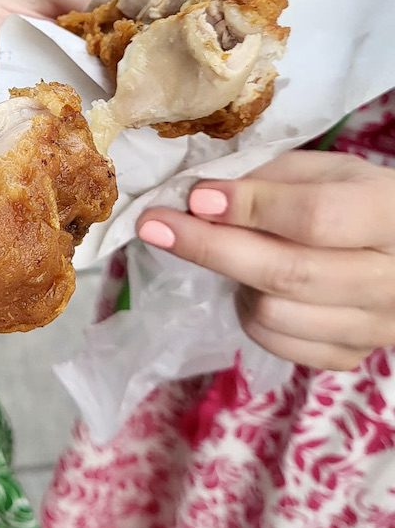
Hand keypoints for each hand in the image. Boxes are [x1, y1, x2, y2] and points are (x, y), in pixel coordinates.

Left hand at [137, 152, 394, 369]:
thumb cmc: (352, 198)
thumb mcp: (323, 171)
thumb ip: (268, 179)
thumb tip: (199, 199)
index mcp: (390, 215)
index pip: (316, 217)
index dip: (250, 207)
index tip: (197, 197)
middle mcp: (392, 279)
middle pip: (287, 273)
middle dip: (210, 247)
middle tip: (155, 226)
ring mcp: (375, 326)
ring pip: (273, 313)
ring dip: (235, 281)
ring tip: (235, 254)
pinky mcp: (351, 356)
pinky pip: (277, 344)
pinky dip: (249, 315)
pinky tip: (255, 287)